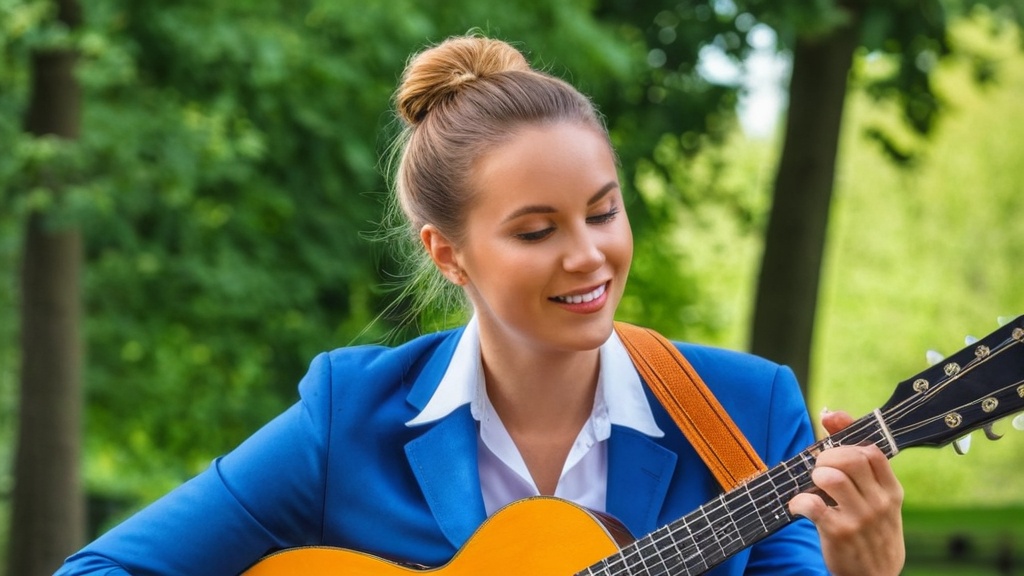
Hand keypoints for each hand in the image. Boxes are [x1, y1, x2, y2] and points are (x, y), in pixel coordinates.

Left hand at [788, 410, 905, 575]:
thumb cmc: (871, 531)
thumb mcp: (878, 500)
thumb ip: (859, 463)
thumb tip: (830, 414)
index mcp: (891, 490)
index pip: (871, 450)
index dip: (846, 435)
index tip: (828, 433)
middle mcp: (879, 502)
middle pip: (849, 458)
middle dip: (826, 456)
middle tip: (820, 469)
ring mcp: (859, 518)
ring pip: (831, 477)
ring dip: (814, 477)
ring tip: (814, 487)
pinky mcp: (838, 532)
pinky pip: (812, 504)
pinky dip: (798, 501)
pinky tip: (799, 506)